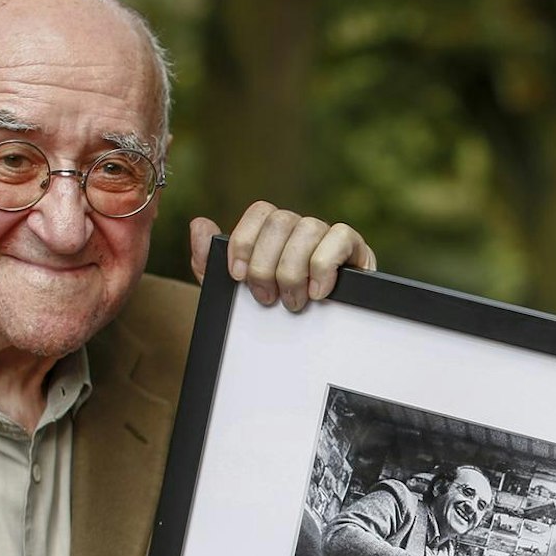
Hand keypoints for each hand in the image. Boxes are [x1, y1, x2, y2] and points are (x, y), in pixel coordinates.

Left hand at [189, 201, 376, 311]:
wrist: (316, 343)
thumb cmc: (275, 314)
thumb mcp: (234, 294)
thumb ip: (210, 263)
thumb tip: (199, 224)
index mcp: (276, 233)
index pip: (261, 212)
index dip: (245, 241)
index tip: (238, 276)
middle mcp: (302, 229)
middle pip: (281, 220)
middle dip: (266, 264)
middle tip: (266, 298)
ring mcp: (329, 237)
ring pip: (308, 227)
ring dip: (293, 269)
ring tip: (293, 302)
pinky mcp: (356, 250)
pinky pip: (340, 236)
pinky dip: (323, 265)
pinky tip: (318, 292)